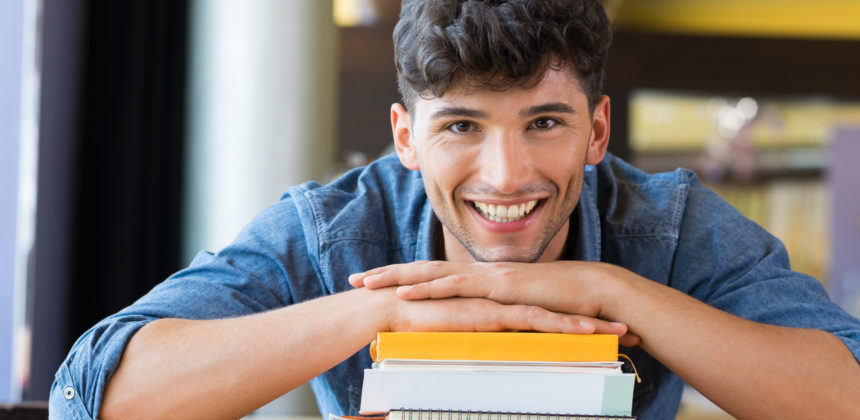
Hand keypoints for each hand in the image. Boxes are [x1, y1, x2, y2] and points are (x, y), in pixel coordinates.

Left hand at [351, 261, 640, 345]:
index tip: (376, 284)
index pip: (434, 278)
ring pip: (432, 274)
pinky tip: (405, 292)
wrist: (592, 293)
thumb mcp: (520, 314)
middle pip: (423, 270)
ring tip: (367, 283)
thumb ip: (499, 317)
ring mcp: (486, 277)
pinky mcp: (497, 287)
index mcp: (480, 280)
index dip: (403, 279)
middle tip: (356, 279)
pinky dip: (428, 289)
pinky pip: (457, 287)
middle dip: (387, 274)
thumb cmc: (560, 305)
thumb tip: (482, 329)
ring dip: (397, 278)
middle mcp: (478, 274)